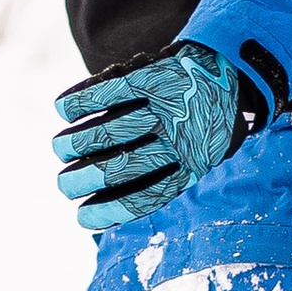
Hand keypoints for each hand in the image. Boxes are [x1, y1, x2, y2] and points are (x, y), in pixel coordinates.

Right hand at [54, 43, 251, 231]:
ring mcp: (166, 106)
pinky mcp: (154, 76)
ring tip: (60, 148)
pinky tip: (64, 111)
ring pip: (109, 131)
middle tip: (63, 184)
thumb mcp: (199, 158)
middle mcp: (179, 139)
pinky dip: (80, 102)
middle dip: (82, 179)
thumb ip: (163, 181)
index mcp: (191, 167)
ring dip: (75, 142)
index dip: (108, 212)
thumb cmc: (203, 127)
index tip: (81, 218)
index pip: (145, 198)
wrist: (231, 73)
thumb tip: (106, 215)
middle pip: (120, 167)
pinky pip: (107, 91)